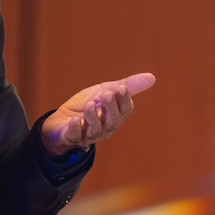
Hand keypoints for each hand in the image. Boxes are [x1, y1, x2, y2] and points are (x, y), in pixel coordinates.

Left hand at [41, 73, 156, 156]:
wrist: (62, 119)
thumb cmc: (87, 105)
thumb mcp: (106, 91)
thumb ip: (127, 86)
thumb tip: (152, 77)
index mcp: (114, 116)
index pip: (124, 111)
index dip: (124, 100)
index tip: (121, 88)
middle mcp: (105, 128)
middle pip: (112, 121)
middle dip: (110, 107)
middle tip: (106, 94)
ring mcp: (89, 134)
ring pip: (95, 129)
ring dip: (93, 116)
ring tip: (90, 105)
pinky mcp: (72, 137)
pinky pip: (75, 135)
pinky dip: (76, 128)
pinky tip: (75, 120)